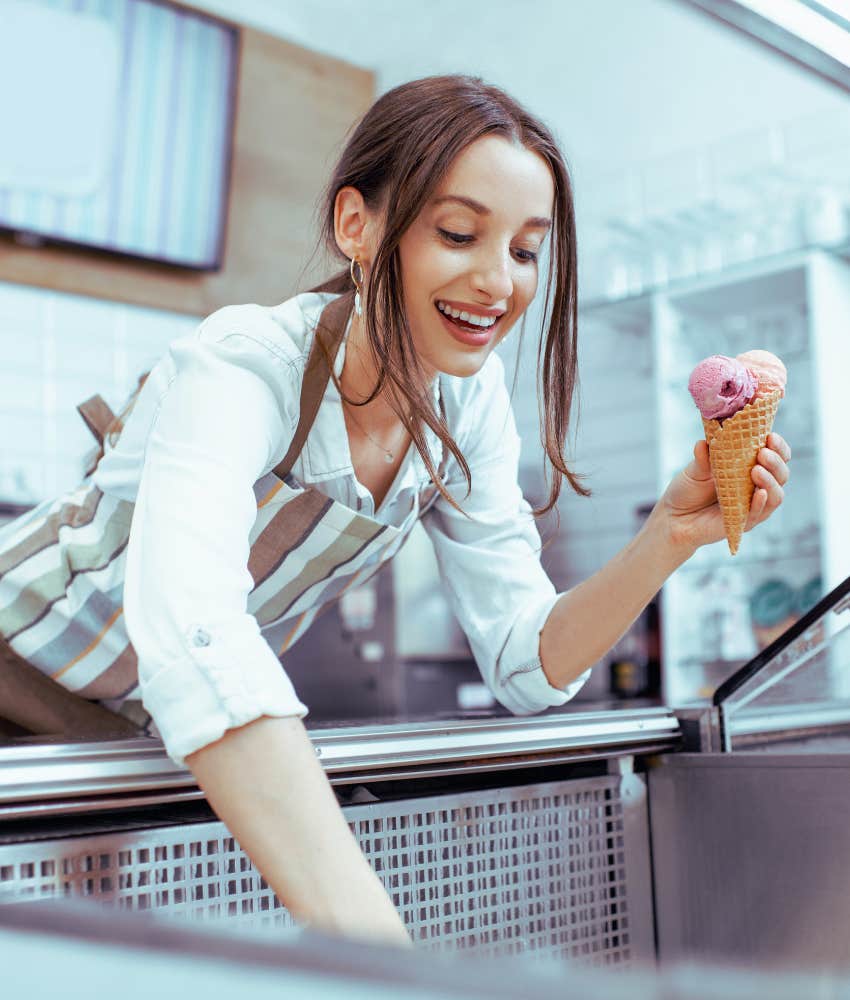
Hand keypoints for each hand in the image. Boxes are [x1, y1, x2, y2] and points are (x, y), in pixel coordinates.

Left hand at [658, 432, 791, 555]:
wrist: (672, 517)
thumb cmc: (688, 490)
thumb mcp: (695, 471)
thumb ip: (703, 458)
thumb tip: (703, 442)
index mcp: (749, 468)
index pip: (776, 456)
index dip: (778, 446)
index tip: (770, 436)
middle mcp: (756, 486)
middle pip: (781, 474)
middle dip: (776, 462)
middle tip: (762, 453)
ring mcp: (752, 505)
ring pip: (776, 494)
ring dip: (770, 481)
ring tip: (756, 469)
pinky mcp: (745, 522)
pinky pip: (760, 513)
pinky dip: (761, 503)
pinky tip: (759, 492)